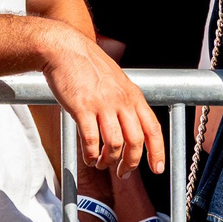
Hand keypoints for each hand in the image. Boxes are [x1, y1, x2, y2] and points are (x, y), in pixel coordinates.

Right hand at [39, 25, 160, 174]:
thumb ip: (125, 102)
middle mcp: (121, 101)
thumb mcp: (117, 81)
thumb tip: (130, 128)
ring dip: (108, 160)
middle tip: (122, 173)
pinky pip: (91, 140)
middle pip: (135, 141)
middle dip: (130, 163)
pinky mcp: (82, 108)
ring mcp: (102, 104)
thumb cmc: (87, 65)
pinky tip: (88, 156)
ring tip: (101, 163)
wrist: (64, 48)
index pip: (153, 128)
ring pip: (114, 144)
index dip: (157, 152)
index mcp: (133, 95)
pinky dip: (90, 154)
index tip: (156, 168)